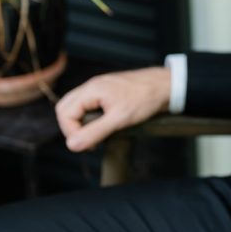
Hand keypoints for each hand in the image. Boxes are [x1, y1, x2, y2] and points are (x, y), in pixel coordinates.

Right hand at [55, 66, 171, 150]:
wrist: (166, 86)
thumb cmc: (145, 98)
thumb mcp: (119, 119)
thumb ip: (94, 132)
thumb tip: (72, 145)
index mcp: (91, 89)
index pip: (65, 113)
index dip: (72, 132)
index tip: (88, 144)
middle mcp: (91, 86)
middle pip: (66, 108)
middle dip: (72, 127)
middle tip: (89, 141)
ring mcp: (98, 88)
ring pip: (76, 107)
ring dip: (81, 123)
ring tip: (97, 135)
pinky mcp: (106, 92)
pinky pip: (89, 105)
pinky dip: (91, 118)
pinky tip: (105, 126)